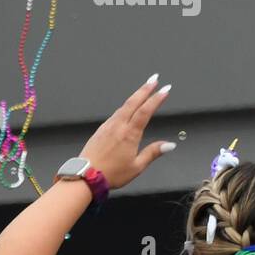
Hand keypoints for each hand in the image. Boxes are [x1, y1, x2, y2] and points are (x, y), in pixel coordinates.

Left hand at [77, 74, 176, 190]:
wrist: (85, 176)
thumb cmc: (110, 174)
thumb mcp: (137, 167)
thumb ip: (153, 153)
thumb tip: (169, 145)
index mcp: (129, 134)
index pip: (145, 111)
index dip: (156, 99)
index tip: (165, 89)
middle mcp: (117, 127)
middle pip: (133, 102)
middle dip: (145, 89)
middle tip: (155, 78)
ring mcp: (107, 127)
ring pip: (123, 107)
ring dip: (135, 96)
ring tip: (143, 89)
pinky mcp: (100, 130)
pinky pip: (115, 114)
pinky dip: (124, 107)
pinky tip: (126, 108)